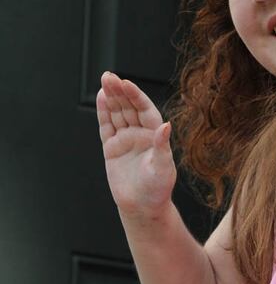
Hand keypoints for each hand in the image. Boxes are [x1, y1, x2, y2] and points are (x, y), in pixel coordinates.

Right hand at [97, 72, 176, 218]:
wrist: (142, 207)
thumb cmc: (158, 189)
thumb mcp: (163, 168)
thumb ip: (163, 146)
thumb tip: (166, 125)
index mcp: (155, 135)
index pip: (145, 110)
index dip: (136, 96)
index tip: (127, 83)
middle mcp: (141, 134)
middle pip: (129, 108)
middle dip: (120, 91)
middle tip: (109, 76)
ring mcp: (126, 139)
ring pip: (117, 114)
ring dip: (111, 97)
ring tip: (105, 80)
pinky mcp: (112, 148)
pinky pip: (107, 126)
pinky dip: (104, 113)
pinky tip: (101, 98)